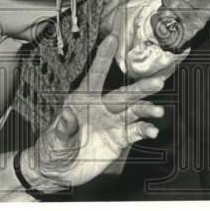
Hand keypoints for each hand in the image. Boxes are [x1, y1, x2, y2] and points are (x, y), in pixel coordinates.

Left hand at [23, 35, 164, 191]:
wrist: (58, 171)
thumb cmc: (52, 149)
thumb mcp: (54, 140)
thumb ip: (63, 129)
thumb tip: (66, 115)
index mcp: (82, 101)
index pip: (95, 75)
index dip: (103, 57)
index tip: (112, 39)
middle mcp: (100, 108)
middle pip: (123, 94)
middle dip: (140, 88)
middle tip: (157, 82)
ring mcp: (111, 123)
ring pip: (133, 111)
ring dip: (146, 110)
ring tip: (157, 112)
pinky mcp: (118, 139)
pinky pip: (135, 132)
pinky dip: (145, 130)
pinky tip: (151, 131)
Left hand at [150, 0, 209, 50]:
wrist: (178, 27)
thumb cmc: (190, 3)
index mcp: (208, 9)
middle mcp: (199, 23)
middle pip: (171, 0)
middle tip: (177, 5)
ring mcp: (185, 35)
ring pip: (163, 12)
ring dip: (163, 10)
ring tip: (173, 15)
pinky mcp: (172, 42)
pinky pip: (157, 24)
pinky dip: (157, 21)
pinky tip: (166, 25)